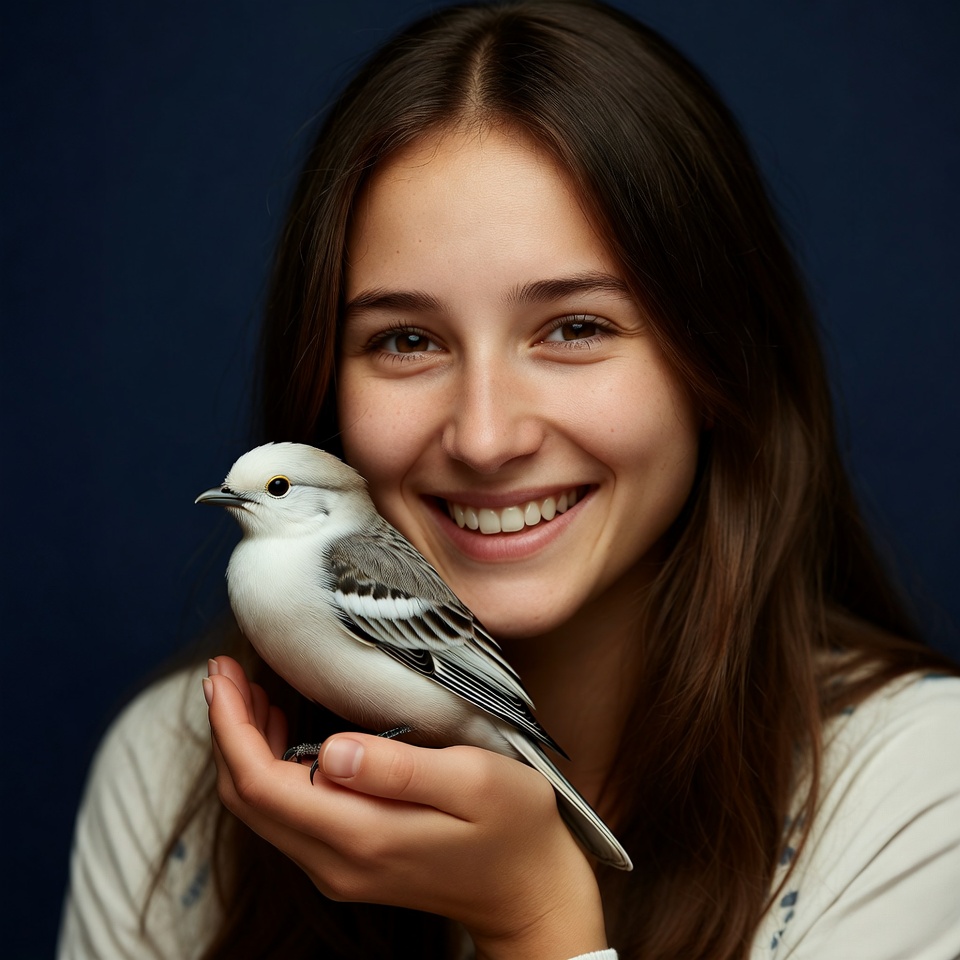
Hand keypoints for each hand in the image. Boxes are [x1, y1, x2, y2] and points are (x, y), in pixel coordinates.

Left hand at [203, 656, 608, 958]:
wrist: (529, 893)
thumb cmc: (513, 825)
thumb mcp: (472, 780)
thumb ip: (399, 768)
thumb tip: (331, 747)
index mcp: (362, 834)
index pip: (263, 784)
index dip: (232, 728)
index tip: (223, 676)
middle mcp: (336, 861)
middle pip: (248, 799)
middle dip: (227, 732)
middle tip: (226, 673)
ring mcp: (339, 868)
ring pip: (262, 810)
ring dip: (245, 749)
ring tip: (248, 692)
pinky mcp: (349, 863)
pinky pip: (286, 816)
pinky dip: (269, 768)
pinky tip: (283, 731)